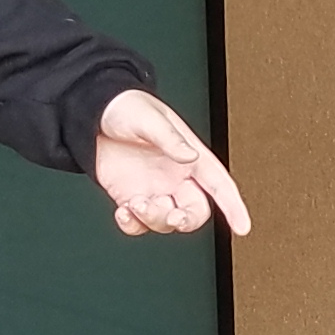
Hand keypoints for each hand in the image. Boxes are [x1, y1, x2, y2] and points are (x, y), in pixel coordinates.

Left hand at [93, 88, 250, 237]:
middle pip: (194, 211)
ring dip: (153, 219)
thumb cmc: (126, 107)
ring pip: (165, 221)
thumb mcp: (149, 118)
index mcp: (190, 157)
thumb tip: (189, 155)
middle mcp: (175, 178)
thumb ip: (170, 138)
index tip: (243, 227)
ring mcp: (153, 190)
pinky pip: (138, 224)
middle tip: (174, 216)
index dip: (234, 206)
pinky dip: (132, 225)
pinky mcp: (130, 198)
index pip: (219, 184)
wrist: (91, 114)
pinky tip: (123, 212)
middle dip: (186, 220)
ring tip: (135, 204)